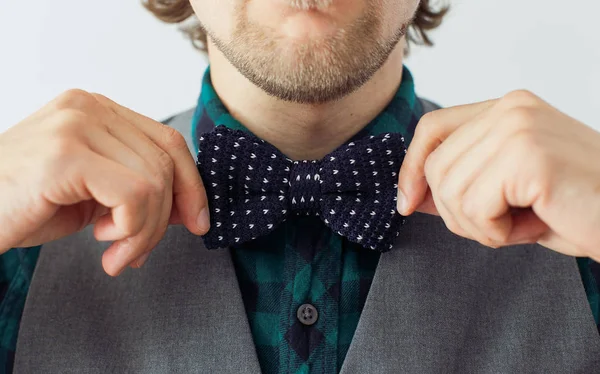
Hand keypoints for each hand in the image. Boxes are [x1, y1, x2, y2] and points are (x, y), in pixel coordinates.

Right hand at [0, 90, 208, 274]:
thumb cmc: (24, 204)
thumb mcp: (94, 193)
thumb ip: (137, 188)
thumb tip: (189, 208)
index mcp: (97, 110)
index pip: (169, 141)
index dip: (191, 184)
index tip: (197, 222)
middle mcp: (88, 108)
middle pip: (165, 162)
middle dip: (165, 218)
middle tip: (138, 252)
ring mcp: (76, 125)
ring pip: (154, 182)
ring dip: (145, 231)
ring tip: (116, 254)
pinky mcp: (66, 155)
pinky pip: (134, 195)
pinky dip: (131, 230)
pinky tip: (103, 244)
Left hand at [397, 90, 599, 260]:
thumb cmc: (577, 209)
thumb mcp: (508, 191)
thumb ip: (462, 182)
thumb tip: (411, 195)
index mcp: (508, 108)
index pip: (432, 127)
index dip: (411, 168)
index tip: (407, 204)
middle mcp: (512, 108)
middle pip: (436, 166)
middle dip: (455, 212)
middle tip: (500, 224)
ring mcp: (520, 127)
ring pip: (450, 189)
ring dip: (479, 225)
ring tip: (522, 224)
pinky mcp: (529, 156)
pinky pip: (474, 206)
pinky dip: (496, 232)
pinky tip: (532, 226)